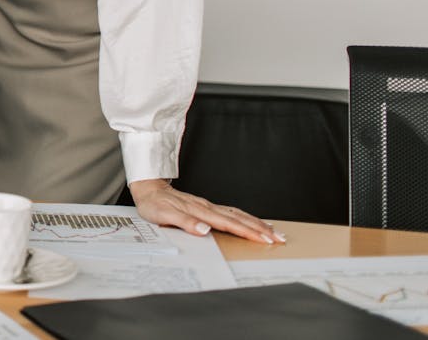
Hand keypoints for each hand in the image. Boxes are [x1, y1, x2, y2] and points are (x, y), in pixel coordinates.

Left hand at [130, 179, 286, 243]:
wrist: (148, 187)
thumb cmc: (154, 204)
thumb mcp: (163, 215)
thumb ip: (184, 223)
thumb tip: (204, 230)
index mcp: (200, 212)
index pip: (229, 224)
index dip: (248, 232)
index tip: (265, 240)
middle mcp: (207, 207)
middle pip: (239, 218)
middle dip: (260, 229)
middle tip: (279, 239)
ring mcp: (208, 206)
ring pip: (238, 214)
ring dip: (256, 223)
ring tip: (274, 231)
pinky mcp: (206, 206)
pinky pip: (231, 212)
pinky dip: (245, 218)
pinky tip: (251, 221)